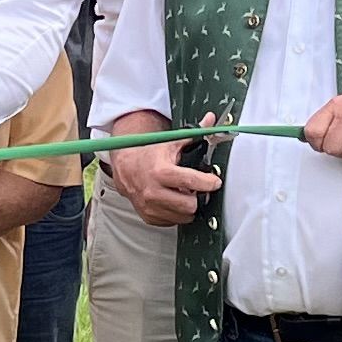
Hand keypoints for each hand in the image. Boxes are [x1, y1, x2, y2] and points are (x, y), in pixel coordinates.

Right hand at [103, 114, 220, 227]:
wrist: (126, 167)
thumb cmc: (150, 155)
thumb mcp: (171, 142)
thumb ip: (194, 134)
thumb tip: (211, 120)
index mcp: (161, 172)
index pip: (192, 182)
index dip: (208, 182)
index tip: (215, 181)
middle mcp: (153, 192)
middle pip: (190, 205)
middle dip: (197, 197)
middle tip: (197, 189)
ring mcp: (150, 207)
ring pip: (184, 216)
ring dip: (188, 206)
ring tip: (184, 193)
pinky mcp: (149, 217)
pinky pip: (173, 221)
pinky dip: (177, 212)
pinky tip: (174, 200)